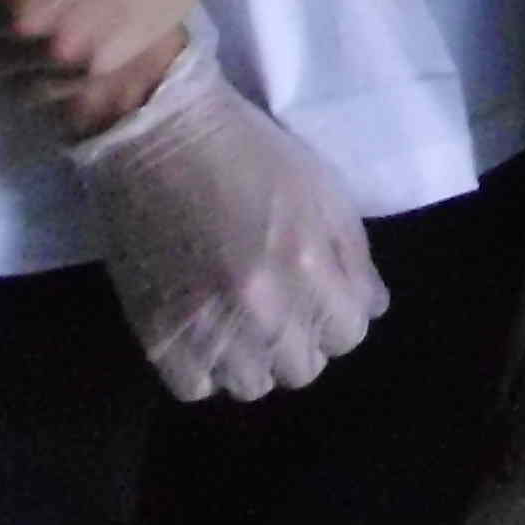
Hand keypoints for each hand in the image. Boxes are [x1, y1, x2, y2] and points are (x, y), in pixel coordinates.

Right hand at [65, 29, 387, 402]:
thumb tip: (371, 309)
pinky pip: (196, 388)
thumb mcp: (322, 188)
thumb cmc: (247, 152)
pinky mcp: (157, 336)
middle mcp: (263, 309)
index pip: (349, 335)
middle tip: (278, 305)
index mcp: (309, 265)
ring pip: (251, 385)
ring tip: (238, 320)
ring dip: (252, 357)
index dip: (338, 315)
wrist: (154, 136)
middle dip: (299, 338)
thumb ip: (354, 256)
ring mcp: (207, 328)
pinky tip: (202, 331)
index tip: (319, 295)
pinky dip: (203, 367)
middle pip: (303, 368)